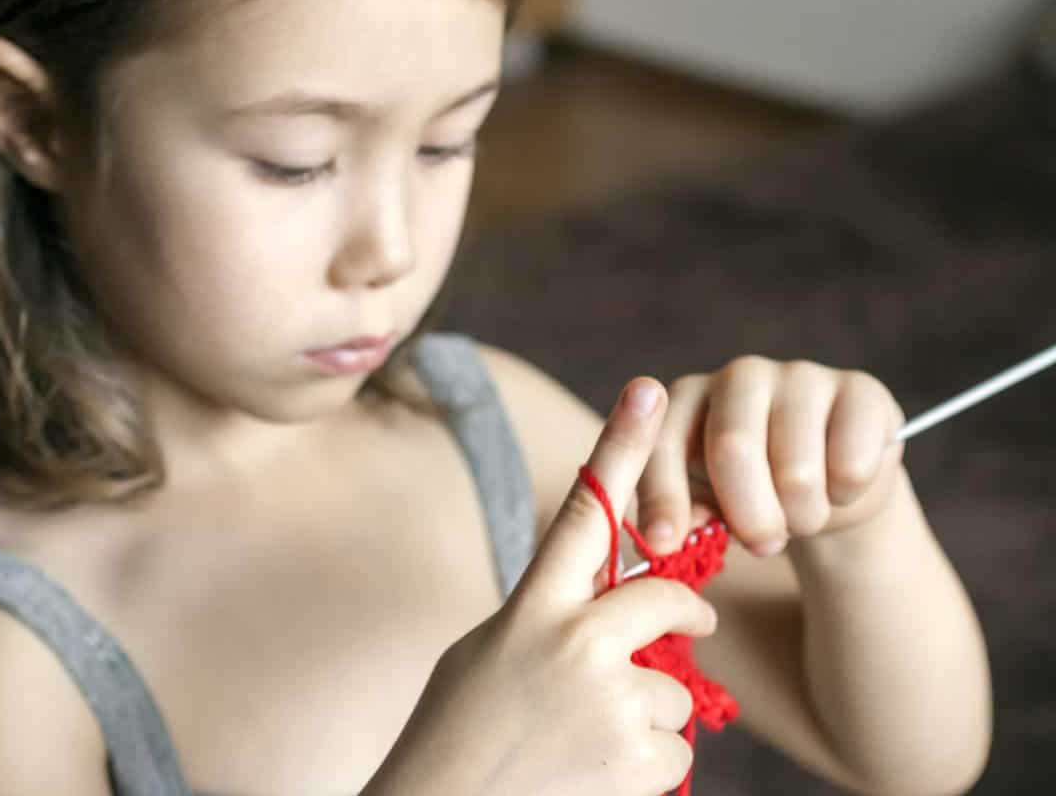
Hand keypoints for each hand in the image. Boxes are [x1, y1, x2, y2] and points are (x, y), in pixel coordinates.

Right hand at [365, 378, 716, 795]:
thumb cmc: (456, 734)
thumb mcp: (488, 654)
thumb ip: (548, 618)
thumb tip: (615, 613)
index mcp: (529, 609)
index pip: (584, 511)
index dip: (621, 445)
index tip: (652, 390)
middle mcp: (572, 642)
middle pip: (664, 597)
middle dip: (684, 615)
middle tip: (690, 626)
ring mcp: (609, 700)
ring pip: (673, 689)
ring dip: (647, 718)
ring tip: (585, 748)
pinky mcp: (637, 759)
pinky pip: (677, 748)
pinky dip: (647, 766)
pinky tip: (596, 779)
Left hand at [636, 356, 905, 556]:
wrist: (830, 484)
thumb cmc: (754, 494)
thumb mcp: (707, 505)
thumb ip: (683, 514)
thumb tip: (666, 537)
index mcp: (687, 397)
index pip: (663, 442)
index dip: (661, 495)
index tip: (662, 542)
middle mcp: (739, 376)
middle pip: (733, 449)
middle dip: (747, 516)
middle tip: (763, 545)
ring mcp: (801, 375)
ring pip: (797, 472)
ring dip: (802, 517)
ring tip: (801, 517)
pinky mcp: (861, 390)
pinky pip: (851, 466)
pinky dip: (844, 497)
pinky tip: (839, 487)